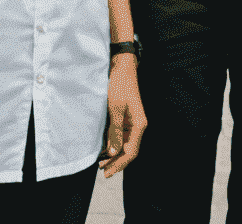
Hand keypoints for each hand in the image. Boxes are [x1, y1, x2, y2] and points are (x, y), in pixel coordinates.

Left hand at [100, 57, 145, 177]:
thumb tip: (114, 152)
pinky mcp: (126, 119)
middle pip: (129, 150)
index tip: (107, 172)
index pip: (131, 151)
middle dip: (117, 162)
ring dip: (115, 155)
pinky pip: (121, 137)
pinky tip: (105, 149)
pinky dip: (114, 145)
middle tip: (103, 172)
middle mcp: (138, 125)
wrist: (121, 67)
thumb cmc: (119, 85)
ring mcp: (132, 122)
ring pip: (125, 145)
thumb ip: (115, 132)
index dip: (119, 164)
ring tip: (102, 163)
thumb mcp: (115, 108)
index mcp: (139, 124)